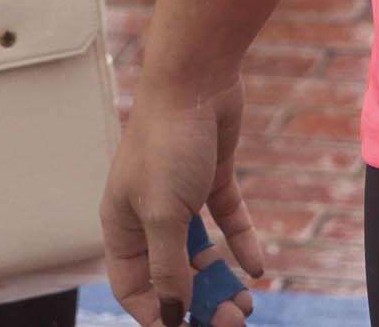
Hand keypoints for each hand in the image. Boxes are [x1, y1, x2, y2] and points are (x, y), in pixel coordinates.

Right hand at [105, 77, 270, 326]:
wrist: (197, 77)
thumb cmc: (168, 140)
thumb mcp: (164, 214)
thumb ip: (169, 268)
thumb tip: (174, 315)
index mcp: (122, 224)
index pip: (133, 286)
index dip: (158, 315)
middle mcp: (148, 213)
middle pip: (171, 274)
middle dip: (199, 301)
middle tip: (232, 319)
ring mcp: (181, 196)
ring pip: (200, 253)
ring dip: (221, 280)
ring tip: (247, 301)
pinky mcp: (211, 178)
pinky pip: (226, 222)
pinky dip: (241, 245)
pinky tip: (257, 268)